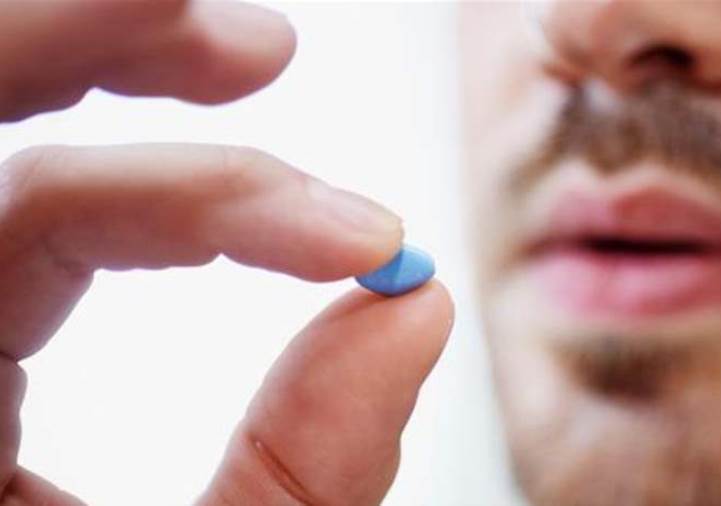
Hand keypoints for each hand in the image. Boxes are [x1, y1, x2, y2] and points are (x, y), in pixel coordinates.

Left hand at [0, 2, 453, 504]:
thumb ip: (307, 468)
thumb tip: (411, 311)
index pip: (36, 220)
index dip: (216, 201)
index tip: (371, 240)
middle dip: (101, 47)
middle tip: (258, 47)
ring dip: (99, 70)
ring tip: (239, 53)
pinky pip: (23, 226)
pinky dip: (119, 180)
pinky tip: (192, 158)